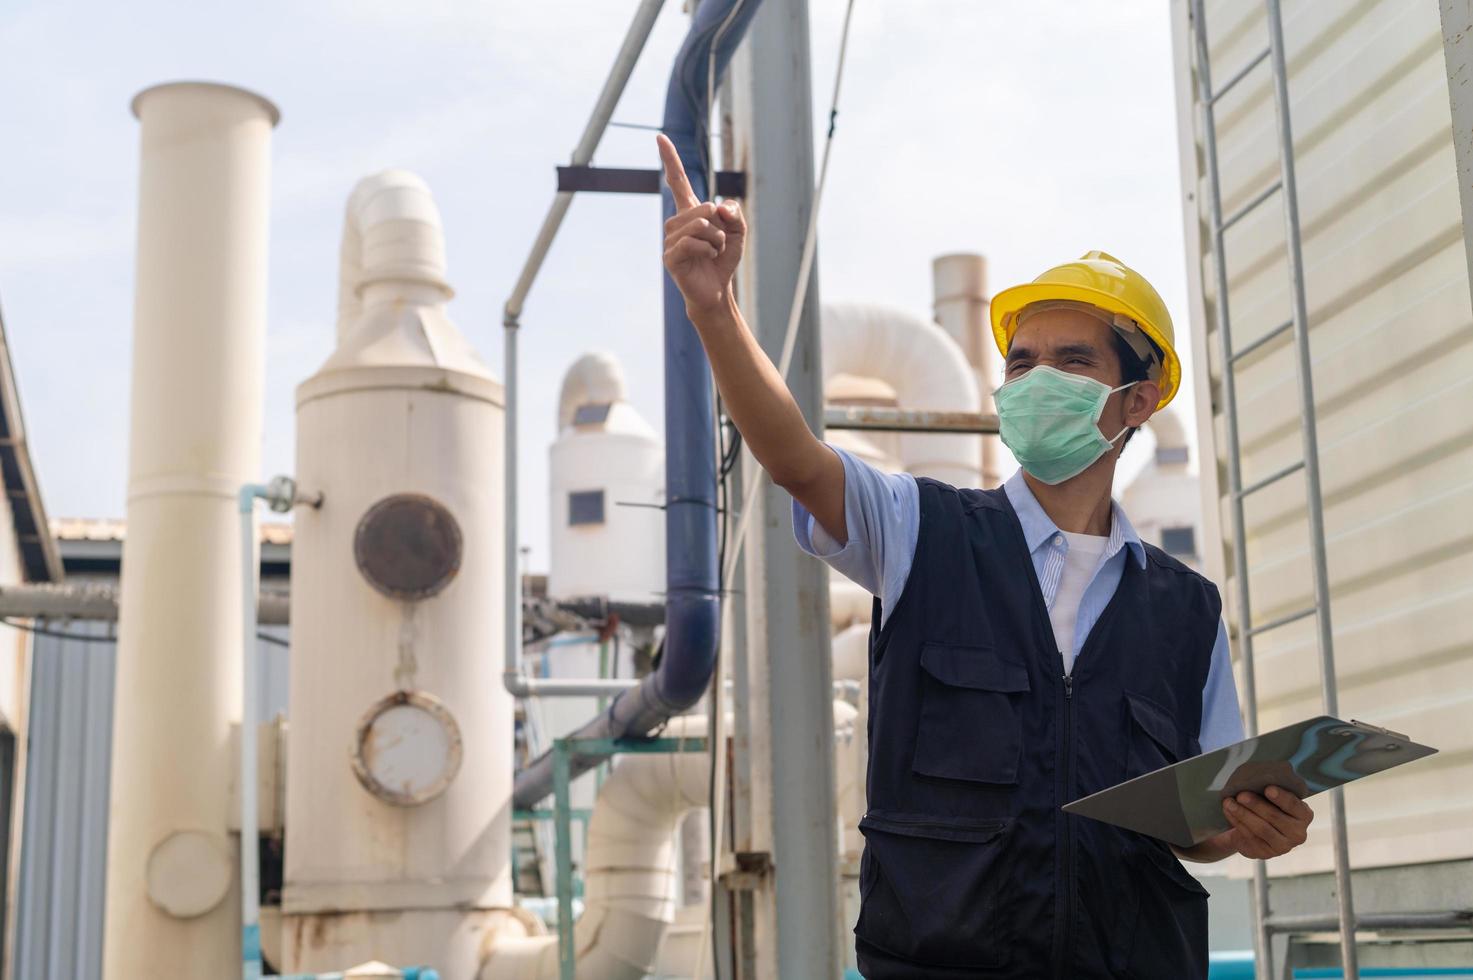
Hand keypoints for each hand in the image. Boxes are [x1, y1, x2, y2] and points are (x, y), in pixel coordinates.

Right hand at [658, 133, 745, 315]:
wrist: (717, 290)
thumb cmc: (723, 259)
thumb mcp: (738, 231)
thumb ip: (734, 212)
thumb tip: (717, 206)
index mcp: (690, 211)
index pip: (678, 181)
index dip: (670, 159)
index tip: (660, 137)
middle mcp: (676, 222)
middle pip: (703, 207)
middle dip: (720, 226)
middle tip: (717, 244)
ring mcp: (670, 239)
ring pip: (700, 225)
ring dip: (716, 240)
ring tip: (712, 253)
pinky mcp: (670, 256)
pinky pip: (694, 243)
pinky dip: (709, 251)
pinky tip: (706, 259)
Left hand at [1220, 785, 1313, 859]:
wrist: (1258, 828)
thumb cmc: (1269, 806)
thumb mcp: (1276, 798)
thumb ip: (1273, 790)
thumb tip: (1258, 777)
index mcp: (1304, 815)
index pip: (1295, 806)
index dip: (1282, 797)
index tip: (1268, 788)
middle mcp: (1298, 834)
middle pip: (1275, 817)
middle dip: (1256, 805)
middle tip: (1241, 794)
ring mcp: (1282, 846)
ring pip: (1261, 828)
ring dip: (1243, 814)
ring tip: (1228, 802)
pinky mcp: (1265, 853)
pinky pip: (1249, 836)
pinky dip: (1237, 822)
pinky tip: (1228, 811)